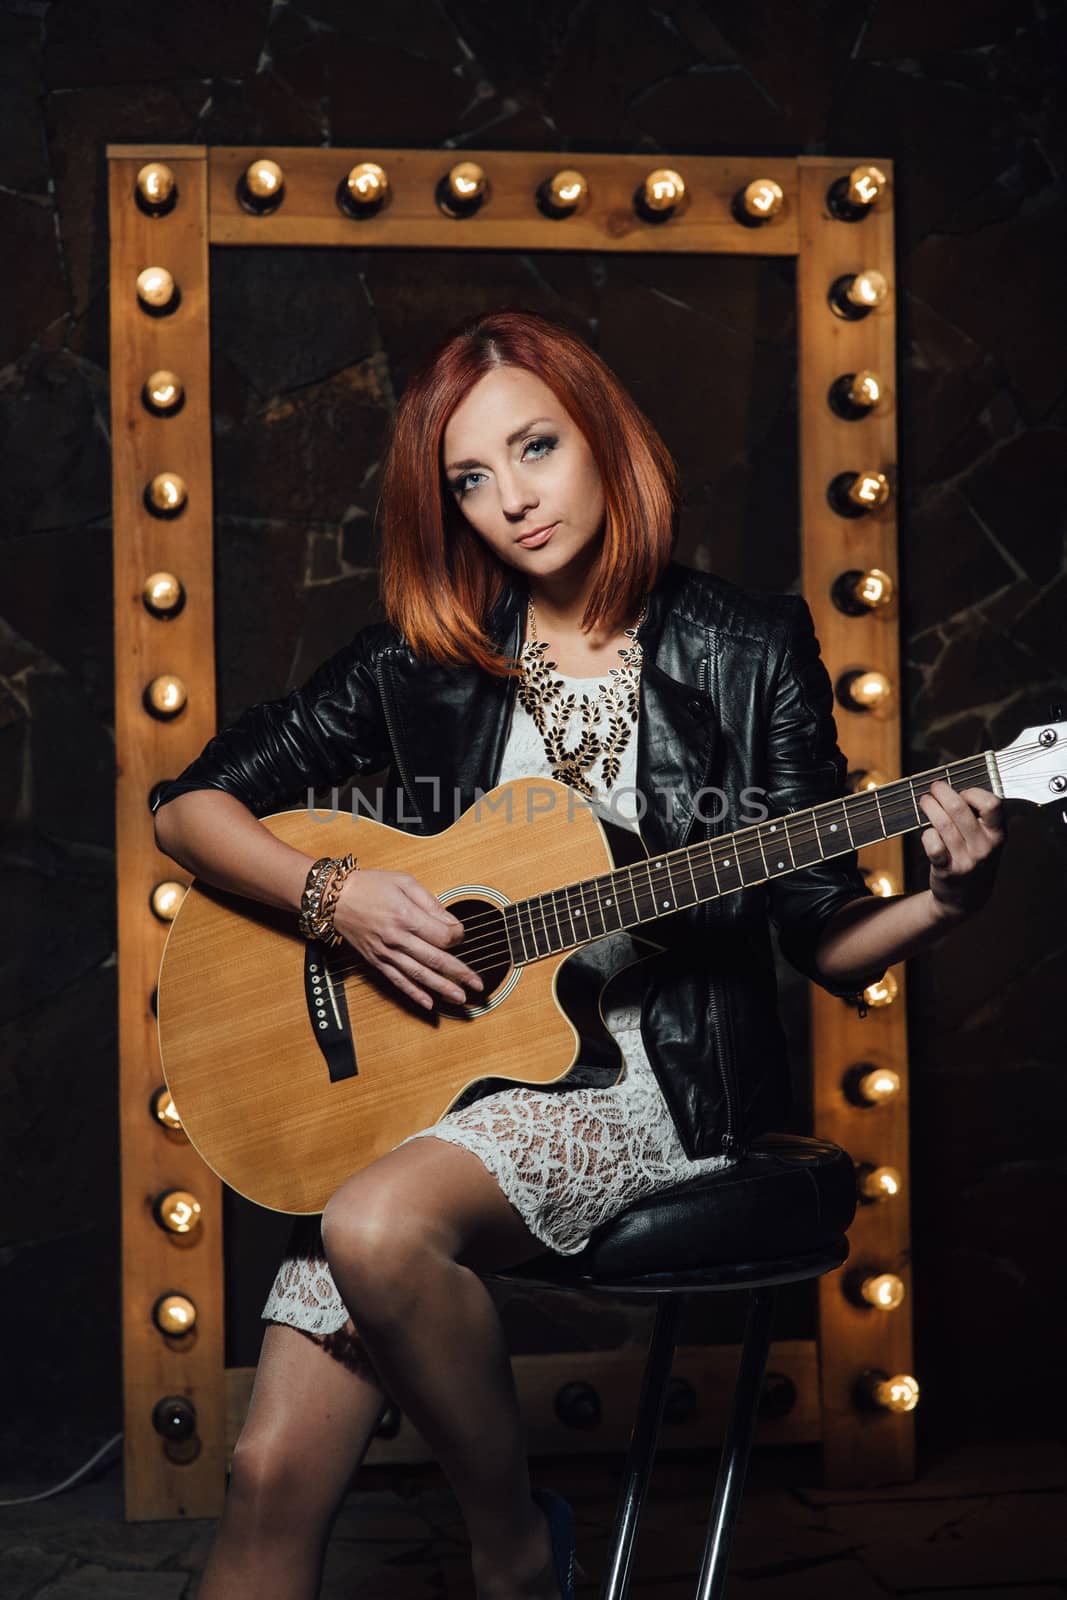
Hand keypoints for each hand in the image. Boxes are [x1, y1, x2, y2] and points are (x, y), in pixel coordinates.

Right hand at [331, 869, 483, 1009]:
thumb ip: (430, 902)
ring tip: (460, 998)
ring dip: (442, 989)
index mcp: (406, 917)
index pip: (442, 936)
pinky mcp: (377, 962)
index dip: (458, 937)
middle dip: (460, 973)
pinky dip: (414, 994)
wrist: (334, 899)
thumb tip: (450, 921)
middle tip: (478, 984)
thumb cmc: (370, 886)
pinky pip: (398, 981)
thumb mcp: (404, 882)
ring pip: (419, 976)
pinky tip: (429, 1004)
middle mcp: (397, 939)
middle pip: (435, 960)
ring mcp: (386, 953)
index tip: (461, 934)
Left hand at [919, 780, 1005, 922]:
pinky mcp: (947, 870)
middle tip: (934, 788)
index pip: (992, 804)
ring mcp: (965, 859)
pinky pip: (932, 844)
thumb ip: (979, 818)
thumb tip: (955, 790)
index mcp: (998, 835)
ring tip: (925, 801)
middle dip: (942, 792)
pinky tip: (927, 832)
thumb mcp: (988, 841)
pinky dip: (927, 834)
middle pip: (959, 809)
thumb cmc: (974, 859)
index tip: (962, 793)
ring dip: (930, 807)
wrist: (966, 898)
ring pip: (942, 824)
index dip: (973, 793)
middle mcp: (984, 847)